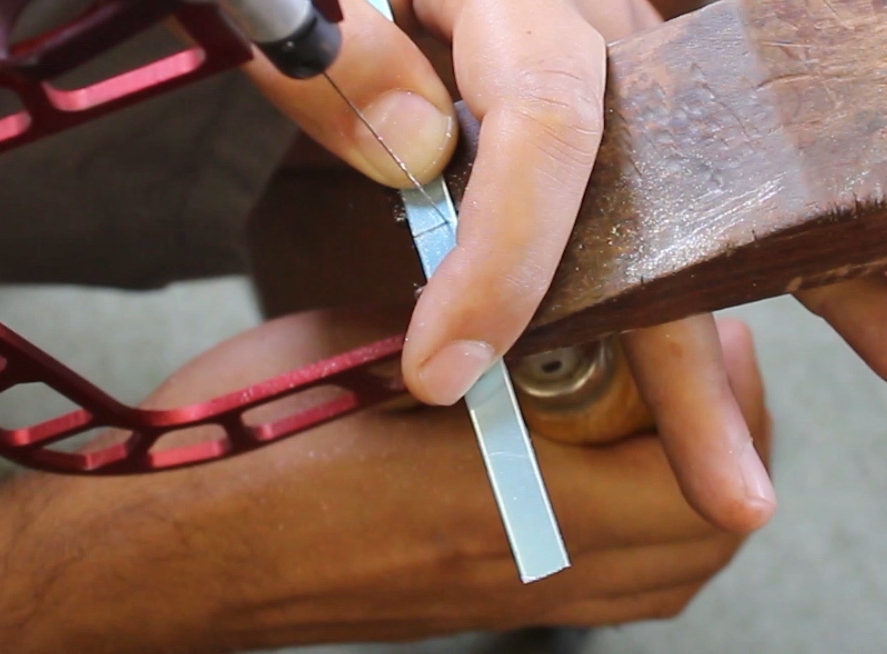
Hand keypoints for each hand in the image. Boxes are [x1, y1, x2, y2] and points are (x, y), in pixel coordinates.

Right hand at [26, 310, 770, 650]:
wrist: (162, 550)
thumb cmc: (249, 438)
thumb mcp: (370, 346)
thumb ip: (476, 326)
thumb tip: (548, 276)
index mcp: (505, 509)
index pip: (690, 483)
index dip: (720, 400)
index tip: (700, 326)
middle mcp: (521, 574)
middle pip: (699, 544)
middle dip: (724, 447)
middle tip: (696, 360)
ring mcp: (500, 604)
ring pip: (663, 579)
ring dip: (682, 494)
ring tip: (649, 403)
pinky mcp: (476, 611)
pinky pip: (608, 590)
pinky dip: (635, 531)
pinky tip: (588, 452)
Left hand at [238, 0, 886, 537]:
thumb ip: (329, 55)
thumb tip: (419, 151)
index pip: (544, 114)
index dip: (508, 251)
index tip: (446, 368)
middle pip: (658, 173)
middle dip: (697, 339)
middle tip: (739, 492)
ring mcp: (618, 35)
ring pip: (694, 191)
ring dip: (750, 320)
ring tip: (832, 430)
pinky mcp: (621, 82)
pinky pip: (674, 184)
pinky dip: (732, 263)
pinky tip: (840, 302)